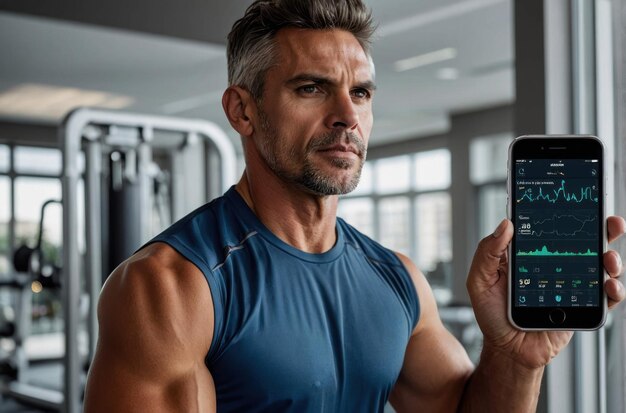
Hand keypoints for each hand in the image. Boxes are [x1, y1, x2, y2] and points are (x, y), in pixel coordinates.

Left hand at [466, 216, 624, 369]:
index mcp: (533, 255)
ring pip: (602, 267)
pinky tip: (609, 285)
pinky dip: (614, 289)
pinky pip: (606, 298)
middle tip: (610, 223)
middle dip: (604, 229)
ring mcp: (573, 286)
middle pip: (587, 243)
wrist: (506, 349)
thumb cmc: (491, 314)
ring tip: (608, 259)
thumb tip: (505, 223)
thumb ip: (487, 253)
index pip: (555, 228)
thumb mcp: (480, 281)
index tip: (582, 200)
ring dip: (612, 258)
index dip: (569, 213)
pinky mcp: (583, 308)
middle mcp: (558, 266)